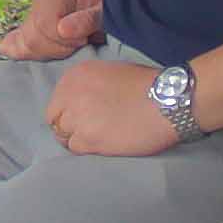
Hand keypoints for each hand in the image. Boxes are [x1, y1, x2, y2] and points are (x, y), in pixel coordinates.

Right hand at [0, 0, 103, 62]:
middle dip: (57, 48)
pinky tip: (36, 52)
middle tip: (79, 43)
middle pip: (32, 37)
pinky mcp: (28, 31)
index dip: (65, 40)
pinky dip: (21, 51)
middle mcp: (39, 2)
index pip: (44, 26)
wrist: (105, 17)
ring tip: (69, 46)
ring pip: (24, 45)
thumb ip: (88, 20)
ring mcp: (31, 17)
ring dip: (48, 52)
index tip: (84, 39)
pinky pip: (11, 44)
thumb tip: (62, 29)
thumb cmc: (108, 14)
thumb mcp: (106, 15)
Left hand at [44, 57, 184, 156]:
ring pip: (62, 136)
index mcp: (75, 75)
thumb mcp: (110, 73)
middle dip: (68, 126)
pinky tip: (102, 145)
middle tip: (88, 132)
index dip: (69, 111)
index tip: (82, 117)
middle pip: (55, 119)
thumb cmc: (147, 85)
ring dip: (77, 139)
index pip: (57, 100)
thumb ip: (90, 87)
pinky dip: (86, 149)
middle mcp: (70, 94)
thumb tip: (82, 104)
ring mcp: (77, 117)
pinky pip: (75, 148)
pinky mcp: (88, 139)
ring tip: (97, 140)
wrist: (167, 100)